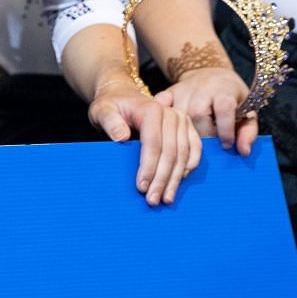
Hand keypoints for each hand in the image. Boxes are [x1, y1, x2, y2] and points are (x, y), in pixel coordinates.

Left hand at [88, 73, 201, 205]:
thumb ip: (109, 121)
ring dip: (176, 180)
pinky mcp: (188, 128)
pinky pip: (195, 151)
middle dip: (162, 179)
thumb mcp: (101, 110)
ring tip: (166, 199)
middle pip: (171, 152)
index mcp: (151, 109)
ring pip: (184, 155)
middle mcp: (171, 114)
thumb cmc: (110, 106)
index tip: (141, 187)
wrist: (123, 96)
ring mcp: (182, 121)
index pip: (153, 143)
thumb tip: (121, 137)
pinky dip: (189, 168)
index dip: (148, 167)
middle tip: (152, 200)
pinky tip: (180, 183)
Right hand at [157, 65, 258, 155]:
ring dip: (185, 132)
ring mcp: (182, 90)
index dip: (225, 129)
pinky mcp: (168, 92)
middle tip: (208, 146)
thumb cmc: (231, 96)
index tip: (226, 144)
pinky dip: (162, 118)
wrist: (211, 73)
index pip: (224, 109)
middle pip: (198, 114)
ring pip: (179, 114)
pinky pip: (161, 106)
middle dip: (204, 134)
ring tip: (192, 142)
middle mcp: (201, 88)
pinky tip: (169, 129)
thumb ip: (248, 131)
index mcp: (223, 91)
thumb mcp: (248, 110)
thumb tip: (243, 152)